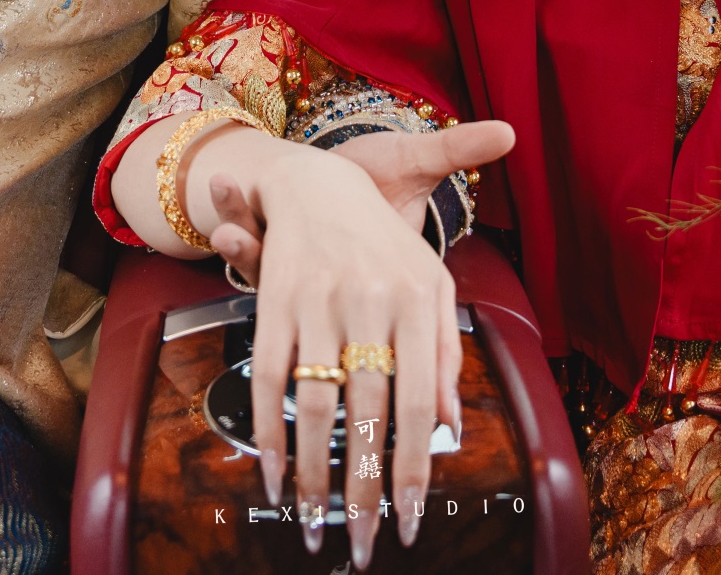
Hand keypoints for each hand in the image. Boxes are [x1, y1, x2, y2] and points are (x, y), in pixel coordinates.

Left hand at [208, 121, 514, 283]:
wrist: (360, 165)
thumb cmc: (390, 172)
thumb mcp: (419, 160)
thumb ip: (456, 149)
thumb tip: (509, 131)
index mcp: (362, 272)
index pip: (333, 288)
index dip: (307, 275)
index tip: (271, 244)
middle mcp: (324, 279)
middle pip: (286, 283)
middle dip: (253, 255)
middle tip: (231, 233)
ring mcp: (295, 266)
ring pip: (259, 265)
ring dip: (235, 236)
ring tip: (222, 193)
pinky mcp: (271, 243)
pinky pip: (248, 237)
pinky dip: (231, 210)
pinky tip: (221, 184)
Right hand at [216, 126, 513, 569]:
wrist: (317, 181)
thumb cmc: (385, 243)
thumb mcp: (432, 285)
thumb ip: (446, 351)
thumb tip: (451, 425)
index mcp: (419, 298)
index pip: (417, 402)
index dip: (414, 467)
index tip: (412, 520)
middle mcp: (370, 299)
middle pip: (368, 413)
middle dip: (366, 489)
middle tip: (366, 545)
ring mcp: (318, 301)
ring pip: (316, 405)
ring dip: (313, 474)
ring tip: (315, 525)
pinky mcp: (274, 302)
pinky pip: (270, 378)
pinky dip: (269, 433)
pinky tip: (275, 477)